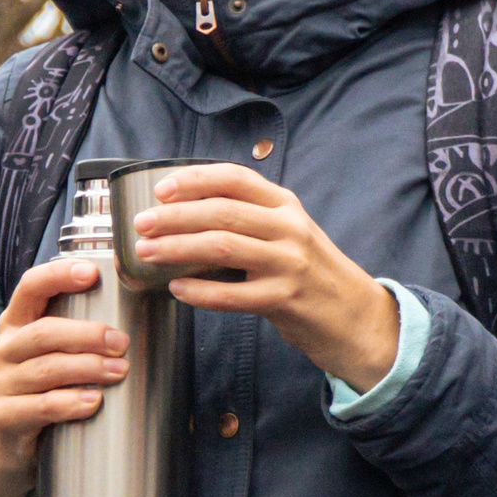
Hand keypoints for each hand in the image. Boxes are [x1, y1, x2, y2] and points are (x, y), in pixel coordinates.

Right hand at [0, 257, 125, 496]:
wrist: (2, 442)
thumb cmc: (38, 388)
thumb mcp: (48, 354)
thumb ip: (77, 334)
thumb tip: (145, 320)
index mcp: (15, 323)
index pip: (31, 287)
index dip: (59, 275)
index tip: (92, 272)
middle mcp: (4, 349)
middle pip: (44, 332)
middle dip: (87, 334)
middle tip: (122, 341)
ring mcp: (2, 384)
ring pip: (45, 370)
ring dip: (87, 368)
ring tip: (120, 370)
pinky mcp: (7, 418)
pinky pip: (40, 407)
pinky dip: (70, 403)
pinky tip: (94, 402)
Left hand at [131, 163, 398, 389]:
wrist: (355, 317)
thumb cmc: (311, 274)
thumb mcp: (288, 233)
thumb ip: (249, 219)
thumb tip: (185, 213)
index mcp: (285, 205)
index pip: (235, 179)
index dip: (194, 179)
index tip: (161, 188)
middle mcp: (289, 228)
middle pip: (221, 212)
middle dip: (174, 216)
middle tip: (141, 224)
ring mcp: (289, 264)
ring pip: (222, 247)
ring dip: (177, 248)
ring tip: (147, 253)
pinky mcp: (284, 299)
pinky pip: (231, 294)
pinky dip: (199, 291)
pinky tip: (177, 288)